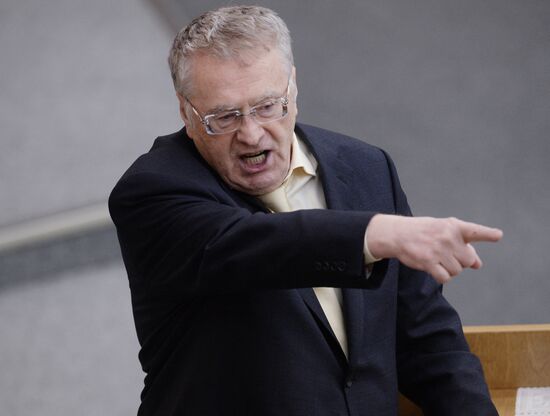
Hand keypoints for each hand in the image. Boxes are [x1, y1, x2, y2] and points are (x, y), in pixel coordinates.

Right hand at [367, 214, 502, 282]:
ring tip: (437, 259)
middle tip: (447, 255)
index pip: (474, 231)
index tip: (498, 235)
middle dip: (461, 262)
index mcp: (453, 226)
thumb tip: (478, 264)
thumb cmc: (424, 232)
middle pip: (469, 260)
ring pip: (457, 271)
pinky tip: (433, 269)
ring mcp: (438, 250)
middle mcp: (448, 237)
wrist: (398, 234)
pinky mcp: (428, 262)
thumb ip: (463, 245)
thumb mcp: (444, 232)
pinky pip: (445, 278)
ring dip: (449, 269)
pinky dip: (441, 277)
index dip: (487, 234)